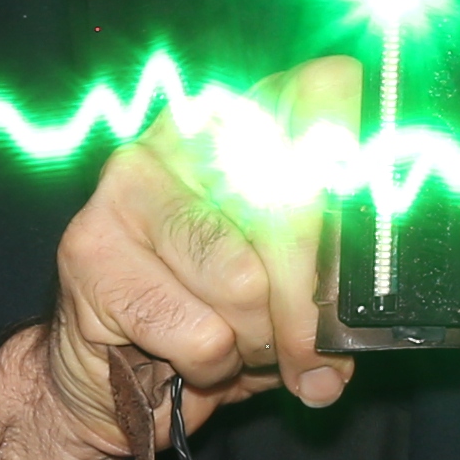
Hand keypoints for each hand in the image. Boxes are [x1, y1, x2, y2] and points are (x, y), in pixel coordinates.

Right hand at [0, 55, 372, 459]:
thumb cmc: (214, 313)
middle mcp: (187, 130)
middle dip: (312, 302)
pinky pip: (199, 331)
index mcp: (251, 116)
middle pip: (294, 201)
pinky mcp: (90, 246)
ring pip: (243, 281)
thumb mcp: (293, 286)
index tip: (369, 246)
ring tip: (244, 348)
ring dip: (258, 341)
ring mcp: (131, 181)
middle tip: (315, 354)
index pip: (326, 92)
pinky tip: (193, 358)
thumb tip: (354, 334)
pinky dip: (210, 365)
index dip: (357, 168)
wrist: (107, 367)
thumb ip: (333, 282)